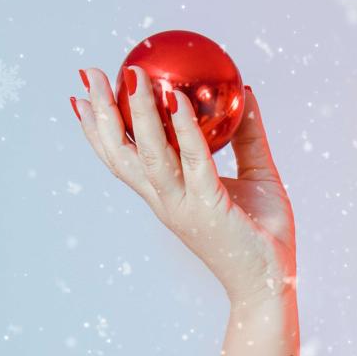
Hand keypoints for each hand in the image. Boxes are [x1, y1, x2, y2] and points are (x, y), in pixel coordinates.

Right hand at [72, 67, 295, 303]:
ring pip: (149, 154)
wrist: (272, 283)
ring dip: (138, 112)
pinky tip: (176, 98)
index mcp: (169, 196)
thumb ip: (248, 136)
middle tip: (89, 72)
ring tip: (132, 75)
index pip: (124, 159)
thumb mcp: (257, 174)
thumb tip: (244, 91)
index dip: (99, 129)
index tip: (84, 95)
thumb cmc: (264, 235)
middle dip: (101, 113)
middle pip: (122, 154)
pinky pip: (193, 161)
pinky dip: (182, 128)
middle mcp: (167, 201)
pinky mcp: (208, 208)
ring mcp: (184, 206)